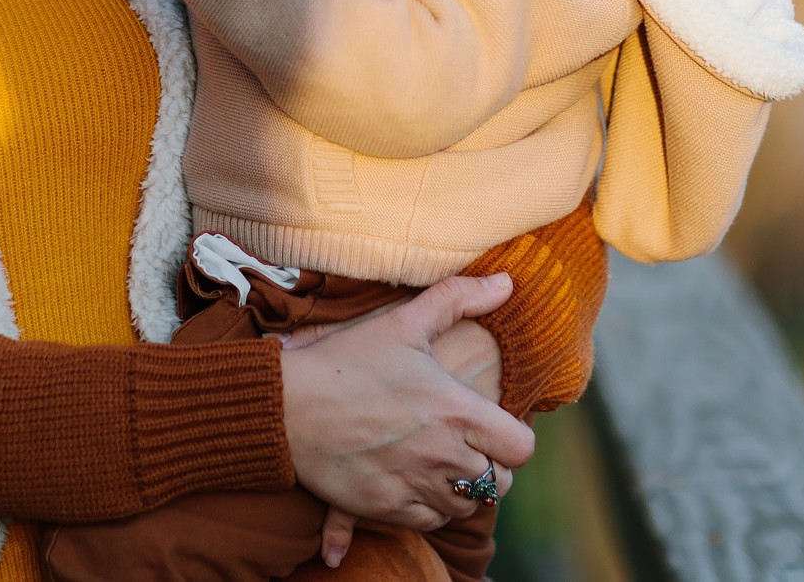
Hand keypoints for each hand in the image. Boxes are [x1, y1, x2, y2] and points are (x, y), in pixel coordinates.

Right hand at [278, 273, 534, 532]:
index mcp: (454, 409)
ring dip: (461, 488)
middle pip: (498, 484)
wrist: (284, 403)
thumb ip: (458, 298)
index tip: (495, 429)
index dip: (514, 440)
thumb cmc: (345, 358)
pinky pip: (430, 522)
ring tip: (442, 464)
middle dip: (491, 467)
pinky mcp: (384, 508)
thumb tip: (506, 282)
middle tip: (470, 449)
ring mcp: (412, 484)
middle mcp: (440, 453)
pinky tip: (417, 482)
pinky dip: (430, 507)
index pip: (520, 448)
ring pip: (465, 506)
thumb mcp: (403, 321)